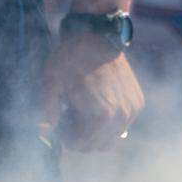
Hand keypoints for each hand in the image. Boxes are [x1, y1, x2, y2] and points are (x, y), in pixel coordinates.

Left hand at [42, 30, 145, 151]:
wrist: (97, 35)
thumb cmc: (70, 58)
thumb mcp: (51, 83)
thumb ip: (48, 111)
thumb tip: (43, 132)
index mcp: (99, 116)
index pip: (80, 145)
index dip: (65, 134)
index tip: (61, 117)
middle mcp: (120, 117)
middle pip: (96, 146)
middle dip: (81, 135)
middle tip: (71, 113)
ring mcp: (132, 110)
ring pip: (111, 139)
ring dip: (96, 130)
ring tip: (85, 108)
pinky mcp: (138, 103)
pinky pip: (122, 125)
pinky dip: (110, 121)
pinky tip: (99, 101)